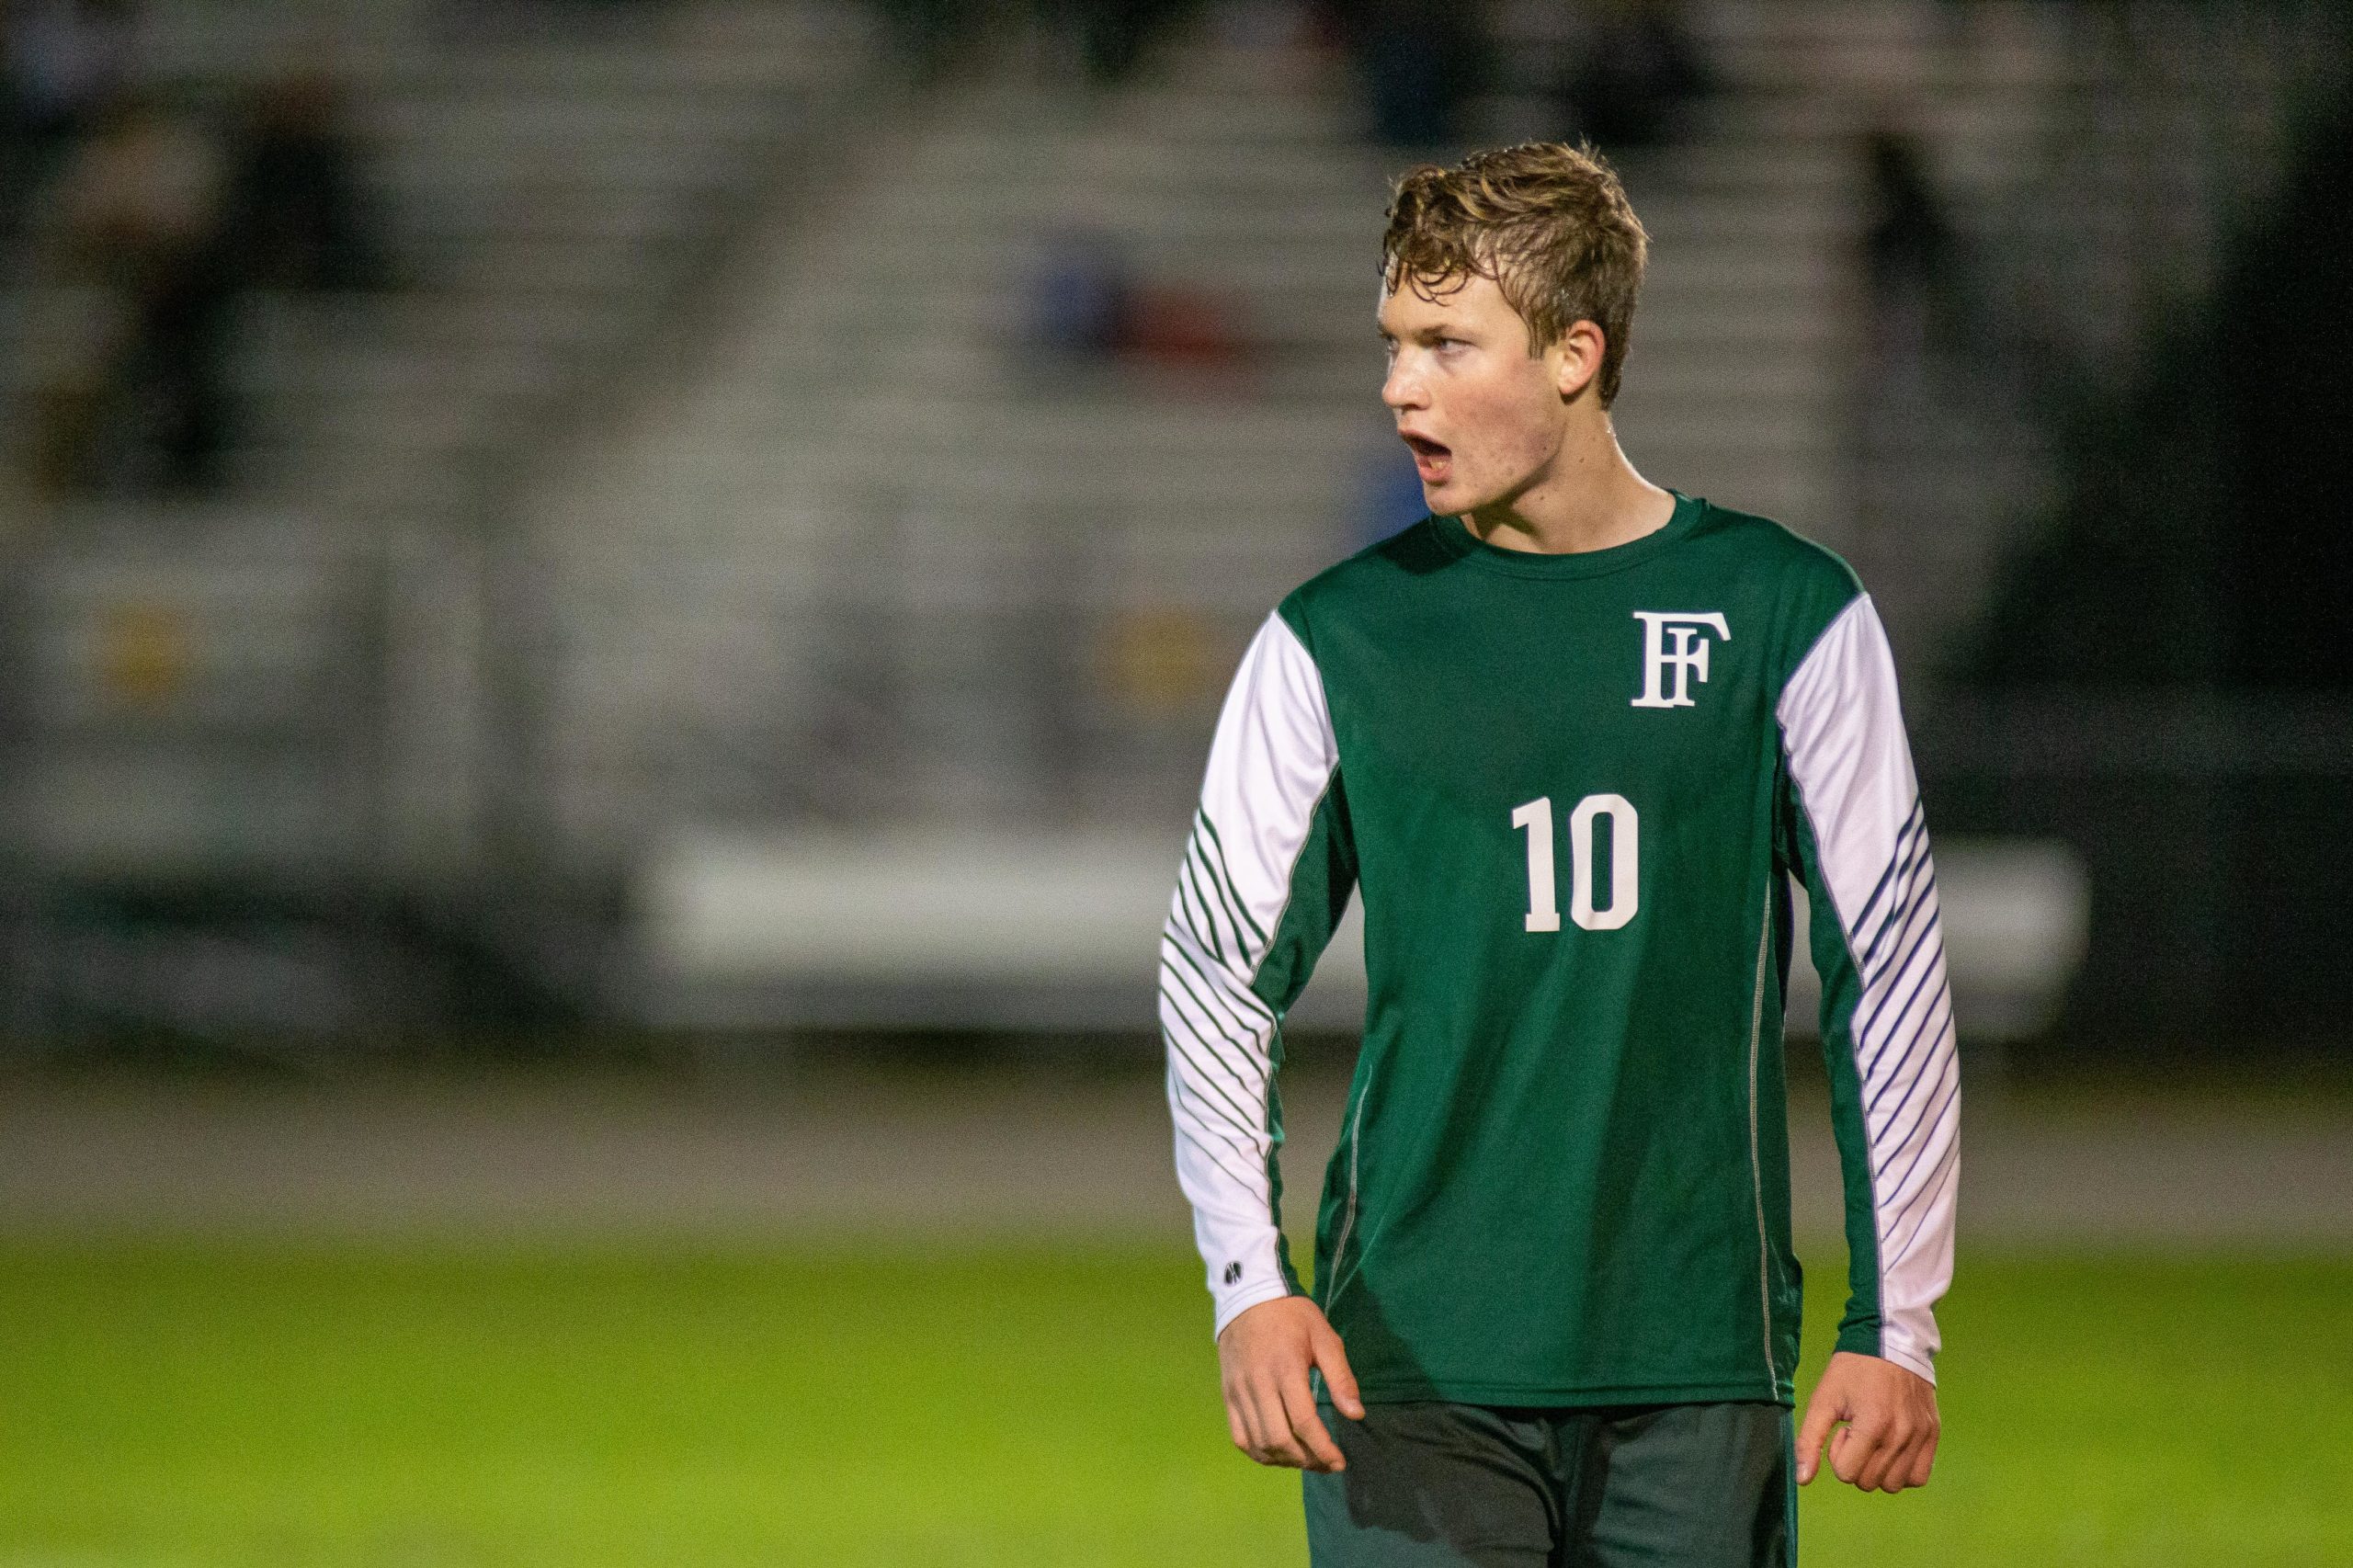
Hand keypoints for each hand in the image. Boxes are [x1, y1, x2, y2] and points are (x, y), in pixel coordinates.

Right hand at [1216, 1295, 1364, 1471]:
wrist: (1247, 1296)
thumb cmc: (1292, 1316)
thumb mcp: (1325, 1337)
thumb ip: (1341, 1377)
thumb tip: (1356, 1414)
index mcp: (1286, 1369)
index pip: (1304, 1422)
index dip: (1323, 1449)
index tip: (1339, 1461)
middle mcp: (1258, 1385)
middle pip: (1280, 1439)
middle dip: (1307, 1460)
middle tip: (1326, 1463)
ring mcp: (1239, 1392)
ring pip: (1259, 1443)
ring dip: (1285, 1460)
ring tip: (1306, 1459)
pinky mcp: (1228, 1395)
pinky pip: (1239, 1437)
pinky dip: (1259, 1453)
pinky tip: (1277, 1453)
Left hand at [1796, 1350, 1939, 1492]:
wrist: (1891, 1341)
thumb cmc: (1853, 1368)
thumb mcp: (1823, 1399)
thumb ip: (1809, 1440)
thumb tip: (1802, 1479)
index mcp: (1873, 1425)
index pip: (1847, 1474)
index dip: (1838, 1454)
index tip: (1844, 1428)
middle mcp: (1902, 1436)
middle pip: (1869, 1482)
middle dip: (1856, 1462)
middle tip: (1858, 1431)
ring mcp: (1921, 1437)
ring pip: (1894, 1485)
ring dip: (1878, 1469)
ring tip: (1875, 1437)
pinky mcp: (1933, 1435)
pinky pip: (1919, 1477)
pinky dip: (1902, 1471)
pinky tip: (1892, 1449)